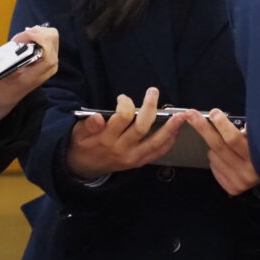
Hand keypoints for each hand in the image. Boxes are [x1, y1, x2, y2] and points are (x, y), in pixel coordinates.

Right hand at [0, 25, 60, 125]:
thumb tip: (22, 43)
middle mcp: (51, 64)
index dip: (35, 37)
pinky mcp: (47, 57)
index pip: (48, 46)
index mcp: (44, 70)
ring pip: (50, 35)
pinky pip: (46, 39)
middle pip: (52, 36)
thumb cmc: (2, 87)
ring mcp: (51, 60)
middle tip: (17, 40)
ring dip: (34, 33)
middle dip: (34, 33)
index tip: (19, 39)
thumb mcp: (6, 74)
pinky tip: (24, 42)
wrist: (3, 98)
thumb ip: (16, 59)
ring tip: (19, 42)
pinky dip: (35, 36)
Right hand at [66, 87, 186, 179]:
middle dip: (151, 107)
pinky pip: (157, 153)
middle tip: (153, 92)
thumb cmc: (83, 144)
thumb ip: (88, 125)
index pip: (122, 117)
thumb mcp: (78, 133)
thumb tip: (97, 117)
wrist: (84, 168)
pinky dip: (168, 142)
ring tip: (180, 116)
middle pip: (142, 127)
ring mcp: (132, 158)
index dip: (125, 103)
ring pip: (155, 142)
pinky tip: (176, 132)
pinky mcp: (138, 163)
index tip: (122, 98)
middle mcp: (121, 149)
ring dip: (170, 128)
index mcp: (106, 138)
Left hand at [186, 109, 259, 195]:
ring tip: (228, 146)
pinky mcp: (231, 188)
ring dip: (215, 146)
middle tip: (192, 115)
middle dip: (203, 128)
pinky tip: (227, 157)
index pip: (233, 139)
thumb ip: (245, 129)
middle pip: (218, 146)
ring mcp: (238, 182)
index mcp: (256, 157)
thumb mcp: (258, 137)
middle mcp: (248, 172)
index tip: (213, 113)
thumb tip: (221, 117)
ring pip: (213, 155)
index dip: (222, 124)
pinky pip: (213, 166)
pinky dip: (216, 158)